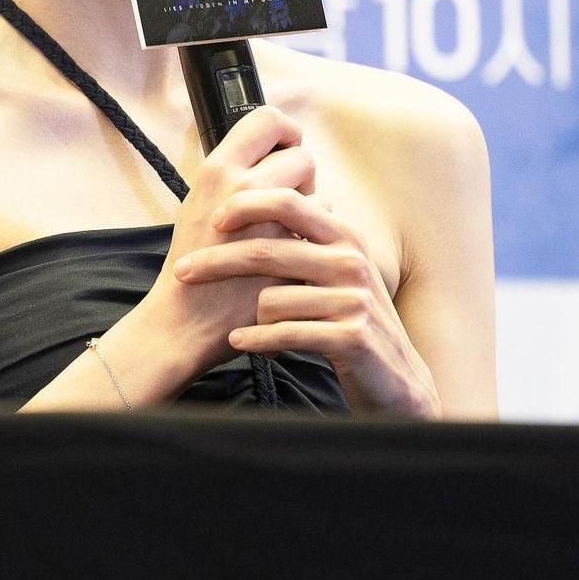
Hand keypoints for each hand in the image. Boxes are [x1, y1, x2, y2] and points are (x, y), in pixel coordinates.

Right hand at [143, 106, 314, 375]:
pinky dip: (314, 241)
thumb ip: (232, 174)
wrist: (184, 320)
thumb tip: (267, 152)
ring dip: (311, 211)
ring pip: (319, 194)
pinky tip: (294, 255)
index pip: (268, 119)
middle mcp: (243, 187)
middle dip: (302, 177)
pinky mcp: (290, 253)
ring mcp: (269, 222)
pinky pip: (323, 232)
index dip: (285, 132)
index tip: (283, 150)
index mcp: (218, 169)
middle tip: (288, 200)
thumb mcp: (198, 202)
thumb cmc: (193, 262)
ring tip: (287, 232)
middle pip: (301, 156)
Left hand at [172, 186, 441, 417]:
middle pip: (268, 250)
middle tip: (183, 271)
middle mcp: (351, 260)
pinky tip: (240, 341)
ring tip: (243, 329)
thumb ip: (305, 239)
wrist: (395, 379)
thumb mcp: (335, 270)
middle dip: (217, 261)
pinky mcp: (351, 336)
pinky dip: (255, 339)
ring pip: (270, 298)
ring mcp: (353, 298)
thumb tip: (253, 200)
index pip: (288, 201)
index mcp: (343, 235)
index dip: (246, 205)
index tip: (213, 220)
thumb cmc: (348, 318)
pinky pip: (284, 332)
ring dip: (247, 317)